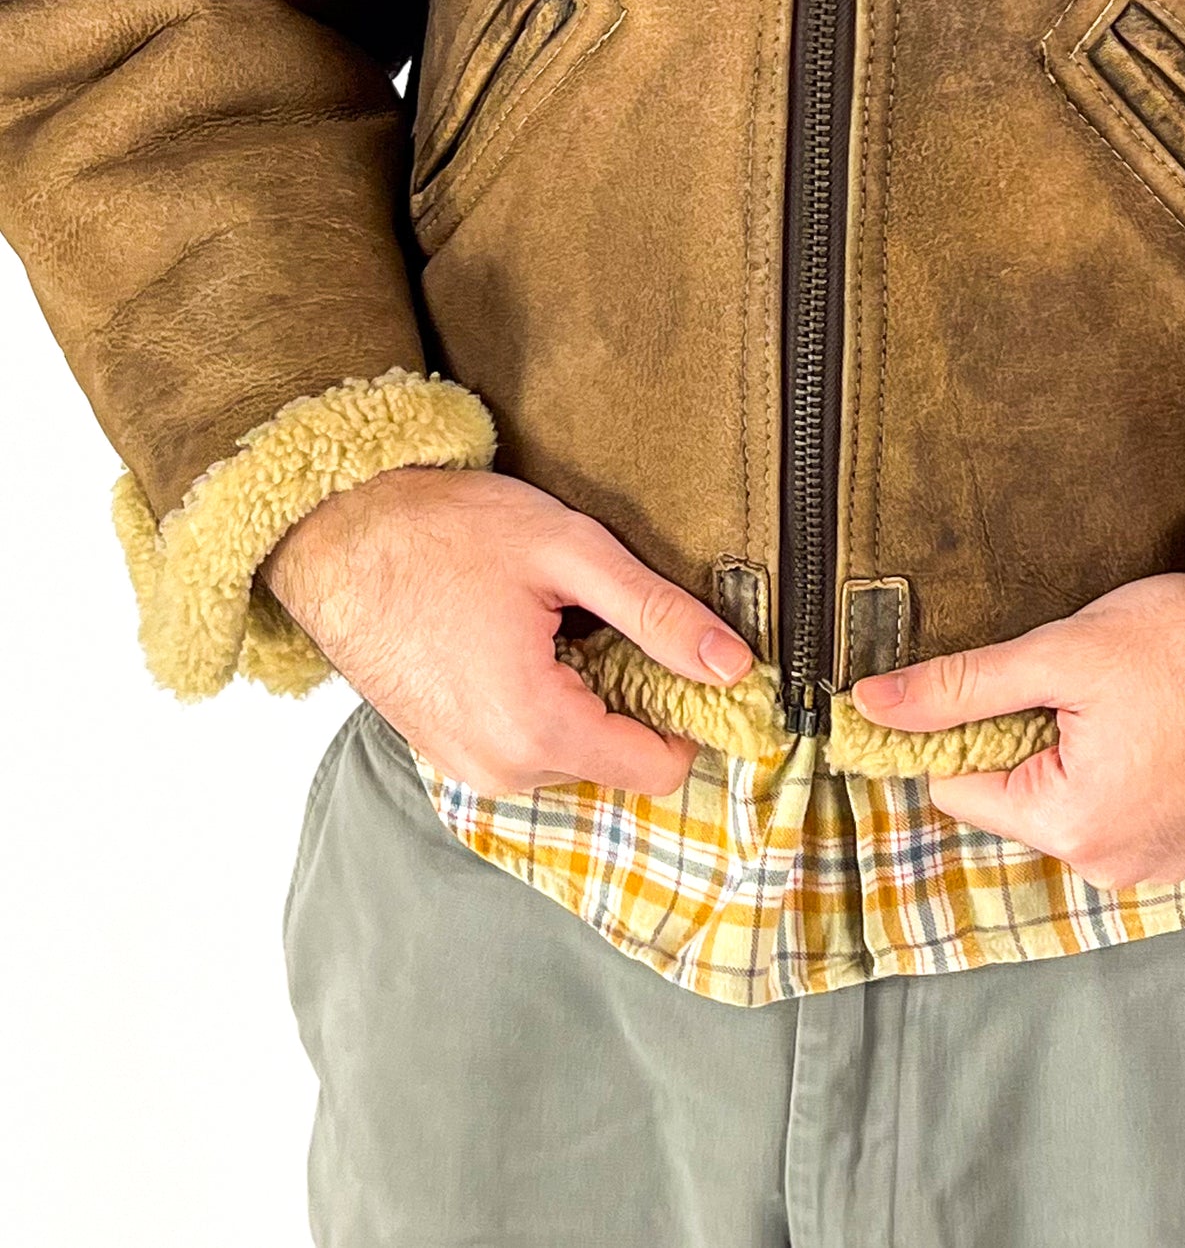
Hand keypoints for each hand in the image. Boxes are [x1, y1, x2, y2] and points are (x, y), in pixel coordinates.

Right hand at [262, 468, 752, 798]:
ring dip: (585, 694)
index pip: (660, 768)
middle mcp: (498, 770)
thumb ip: (658, 614)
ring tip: (551, 622)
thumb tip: (733, 663)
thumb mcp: (569, 552)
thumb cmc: (444, 531)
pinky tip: (519, 639)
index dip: (689, 710)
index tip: (687, 654)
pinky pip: (528, 745)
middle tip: (600, 617)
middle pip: (618, 758)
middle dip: (629, 693)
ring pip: (574, 751)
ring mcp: (466, 767)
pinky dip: (544, 700)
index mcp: (535, 730)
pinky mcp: (447, 751)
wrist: (335, 533)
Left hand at [850, 574, 1184, 887]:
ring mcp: (1161, 863)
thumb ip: (961, 688)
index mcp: (1073, 828)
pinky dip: (1125, 763)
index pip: (960, 787)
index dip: (960, 724)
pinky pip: (1122, 807)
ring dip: (1078, 747)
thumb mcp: (1065, 652)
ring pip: (1069, 800)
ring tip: (1132, 693)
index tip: (993, 677)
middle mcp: (1114, 867)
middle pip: (1016, 796)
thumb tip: (870, 707)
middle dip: (1029, 733)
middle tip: (1083, 677)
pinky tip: (1163, 716)